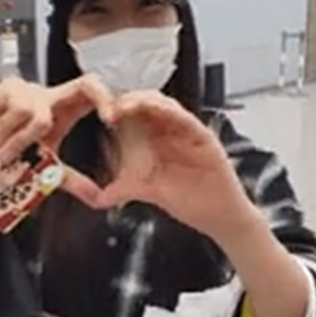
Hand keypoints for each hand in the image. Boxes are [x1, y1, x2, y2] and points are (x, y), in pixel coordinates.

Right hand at [0, 75, 115, 206]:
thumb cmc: (3, 158)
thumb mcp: (44, 170)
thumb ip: (72, 180)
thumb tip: (99, 198)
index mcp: (62, 111)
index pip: (94, 95)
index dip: (111, 102)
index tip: (116, 122)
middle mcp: (50, 97)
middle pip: (89, 82)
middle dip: (102, 98)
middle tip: (110, 119)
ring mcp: (30, 90)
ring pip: (44, 117)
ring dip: (22, 144)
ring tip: (5, 154)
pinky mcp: (8, 88)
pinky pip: (20, 112)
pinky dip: (8, 135)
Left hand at [97, 91, 254, 243]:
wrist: (218, 216)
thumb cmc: (189, 200)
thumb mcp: (147, 192)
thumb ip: (123, 190)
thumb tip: (97, 198)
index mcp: (157, 139)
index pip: (135, 114)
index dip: (117, 109)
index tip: (99, 111)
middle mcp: (171, 131)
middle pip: (147, 103)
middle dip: (126, 100)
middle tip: (108, 105)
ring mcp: (188, 133)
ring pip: (166, 105)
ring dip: (145, 101)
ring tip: (126, 105)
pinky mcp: (203, 138)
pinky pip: (187, 119)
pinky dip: (172, 112)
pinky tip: (159, 111)